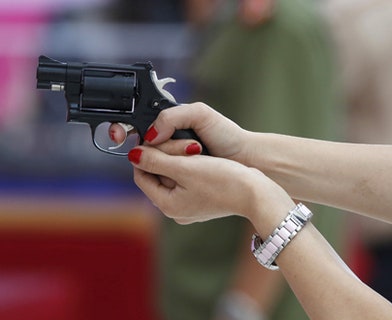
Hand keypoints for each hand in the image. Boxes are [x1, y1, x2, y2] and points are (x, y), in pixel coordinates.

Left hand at [125, 102, 292, 224]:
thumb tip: (132, 155)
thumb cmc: (224, 181)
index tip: (161, 139)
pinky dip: (194, 167)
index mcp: (167, 205)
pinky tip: (205, 160)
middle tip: (188, 146)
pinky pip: (189, 179)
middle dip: (169, 155)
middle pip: (158, 174)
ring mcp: (191, 206)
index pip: (142, 174)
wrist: (257, 193)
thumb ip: (155, 160)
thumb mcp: (186, 167)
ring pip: (174, 175)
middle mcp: (176, 209)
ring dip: (182, 158)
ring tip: (198, 151)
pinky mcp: (204, 200)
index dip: (148, 154)